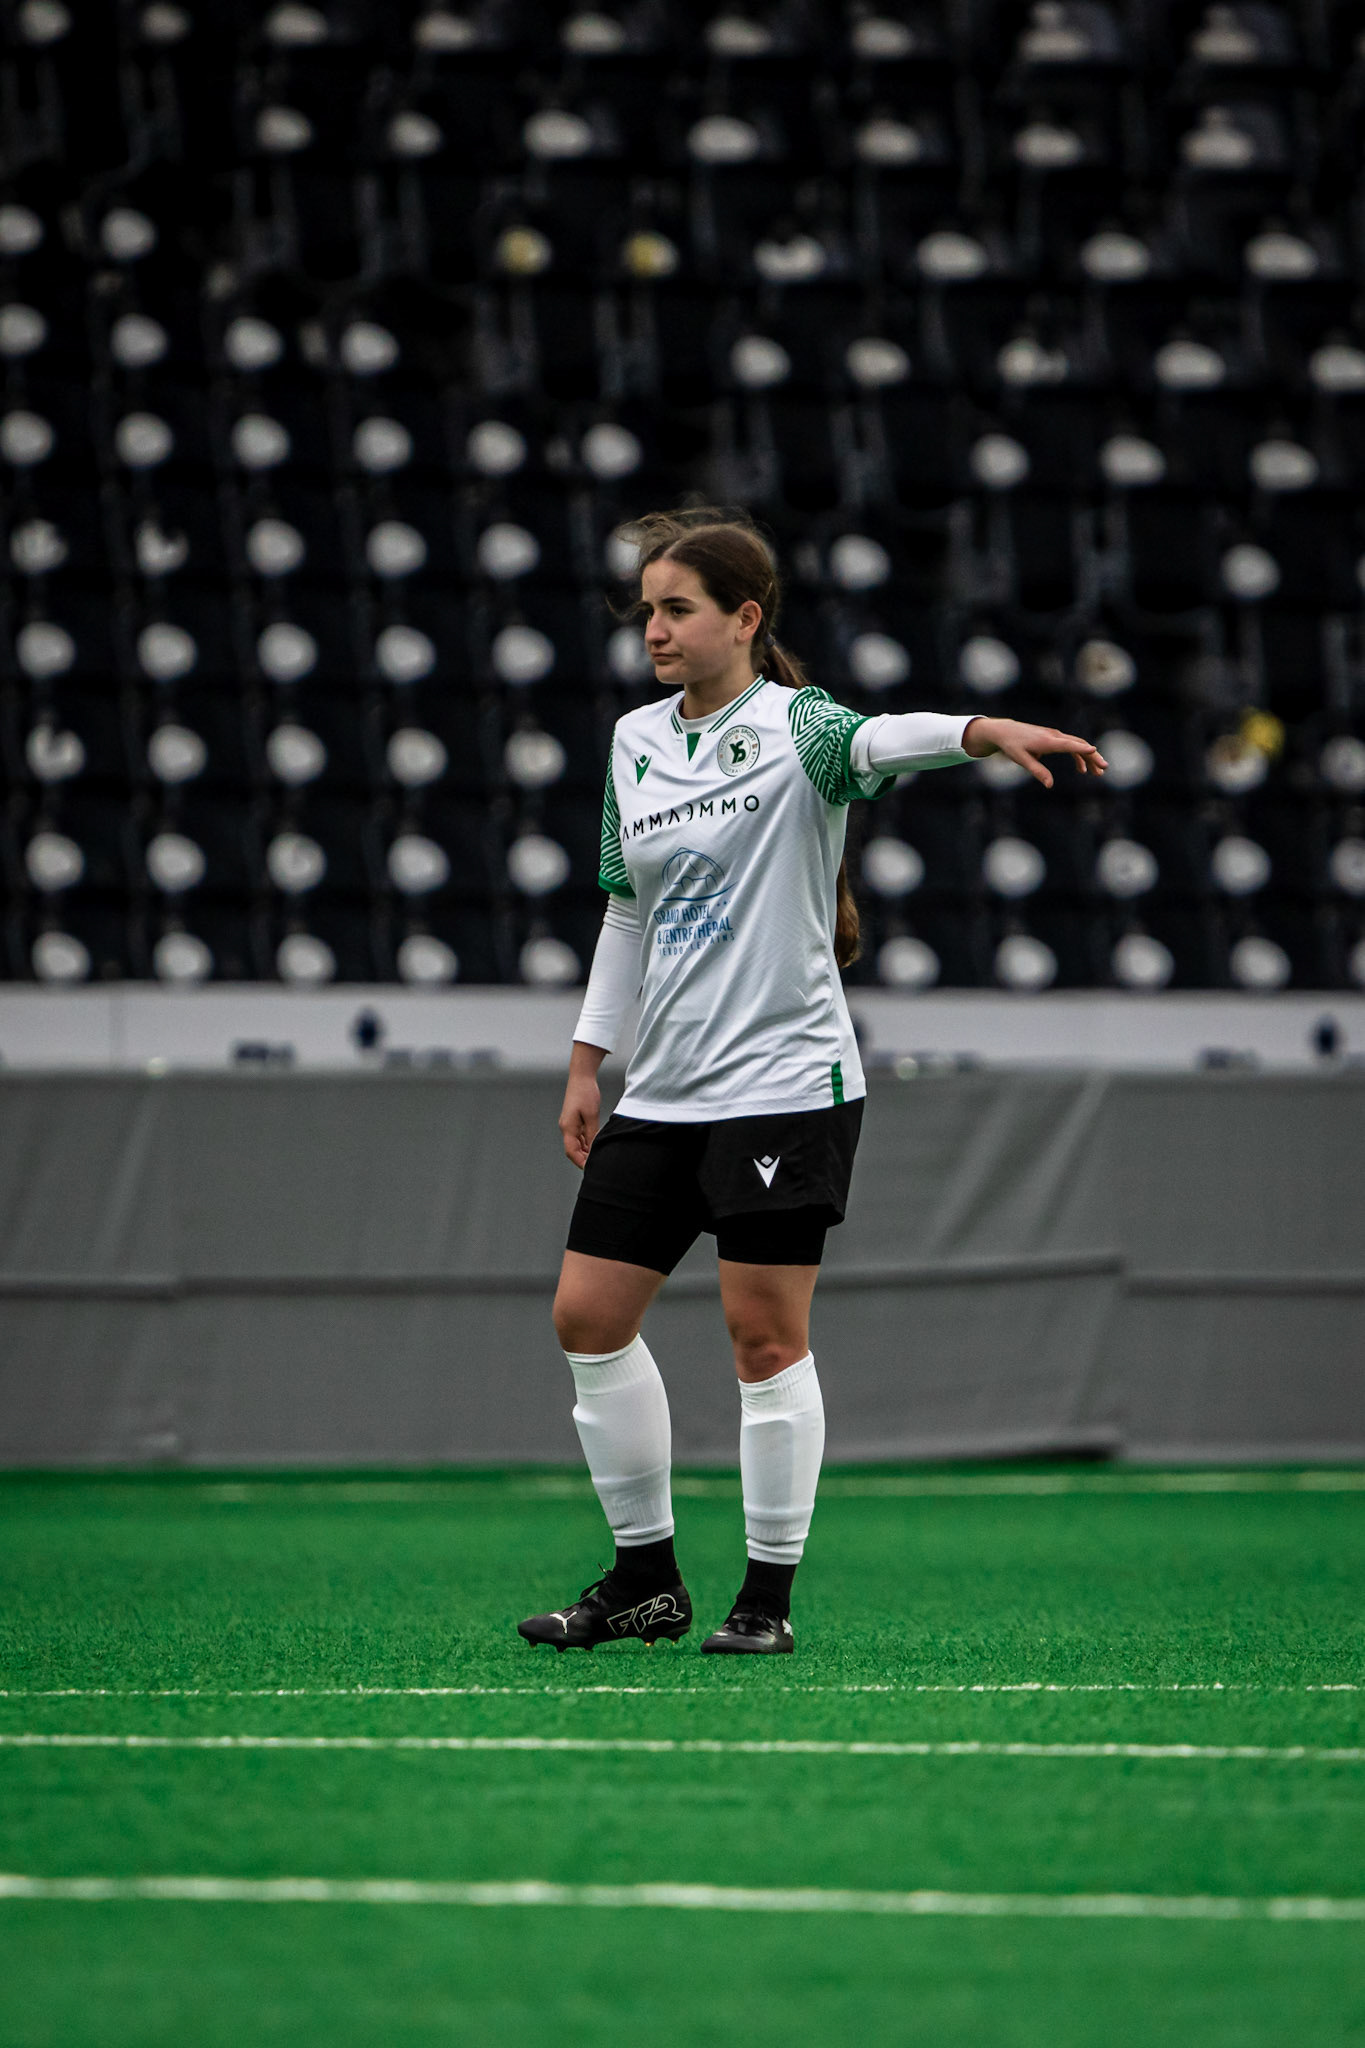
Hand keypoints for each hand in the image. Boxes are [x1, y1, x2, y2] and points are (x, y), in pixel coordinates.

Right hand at [559, 1049, 603, 1168]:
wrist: (581, 1077)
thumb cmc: (585, 1093)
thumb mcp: (592, 1115)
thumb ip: (592, 1134)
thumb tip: (593, 1148)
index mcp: (568, 1127)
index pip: (571, 1152)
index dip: (580, 1162)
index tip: (591, 1168)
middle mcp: (566, 1127)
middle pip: (572, 1150)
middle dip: (583, 1158)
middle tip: (597, 1164)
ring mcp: (569, 1124)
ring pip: (576, 1143)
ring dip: (585, 1151)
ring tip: (598, 1155)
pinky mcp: (573, 1120)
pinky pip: (578, 1136)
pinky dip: (585, 1142)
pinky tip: (595, 1143)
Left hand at [962, 717, 1107, 789]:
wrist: (1006, 731)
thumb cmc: (1012, 746)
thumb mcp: (1022, 760)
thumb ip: (1037, 771)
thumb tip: (1050, 785)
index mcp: (1047, 741)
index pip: (1068, 745)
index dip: (1082, 749)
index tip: (1095, 752)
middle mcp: (1054, 736)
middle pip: (1079, 745)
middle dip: (1093, 757)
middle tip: (1104, 768)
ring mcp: (1055, 736)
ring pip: (1077, 745)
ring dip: (1089, 758)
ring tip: (1098, 773)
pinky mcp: (1053, 738)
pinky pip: (1070, 746)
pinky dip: (1078, 756)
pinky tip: (1082, 770)